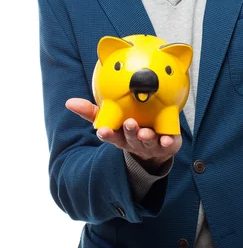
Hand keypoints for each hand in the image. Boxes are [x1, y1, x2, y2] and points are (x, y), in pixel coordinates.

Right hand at [65, 98, 181, 167]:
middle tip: (130, 123)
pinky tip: (168, 140)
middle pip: (130, 137)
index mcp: (120, 136)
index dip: (107, 134)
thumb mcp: (112, 119)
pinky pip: (167, 144)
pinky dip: (168, 143)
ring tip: (145, 132)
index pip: (111, 135)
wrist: (156, 143)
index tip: (102, 131)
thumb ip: (92, 112)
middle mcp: (134, 141)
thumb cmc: (130, 127)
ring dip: (146, 137)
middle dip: (130, 131)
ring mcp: (150, 144)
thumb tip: (69, 102)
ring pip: (147, 141)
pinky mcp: (166, 145)